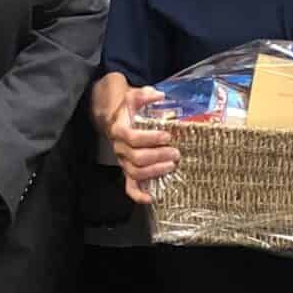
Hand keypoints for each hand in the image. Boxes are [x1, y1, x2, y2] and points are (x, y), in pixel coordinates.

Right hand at [106, 86, 179, 203]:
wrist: (117, 119)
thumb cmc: (129, 110)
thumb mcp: (135, 96)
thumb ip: (145, 95)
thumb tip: (159, 95)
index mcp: (120, 130)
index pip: (132, 137)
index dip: (150, 138)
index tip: (166, 136)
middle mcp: (120, 148)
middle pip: (136, 157)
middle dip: (158, 156)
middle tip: (175, 152)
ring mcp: (124, 161)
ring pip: (135, 172)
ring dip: (154, 171)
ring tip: (171, 166)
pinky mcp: (128, 171)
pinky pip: (129, 186)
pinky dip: (138, 195)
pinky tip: (151, 198)